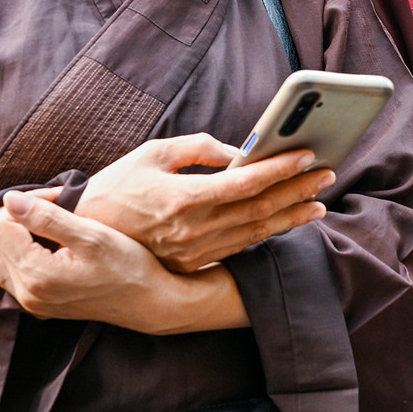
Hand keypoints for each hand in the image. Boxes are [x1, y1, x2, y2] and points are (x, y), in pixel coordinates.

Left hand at [0, 189, 247, 333]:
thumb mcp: (92, 235)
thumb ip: (47, 218)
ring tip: (41, 221)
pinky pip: (10, 275)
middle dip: (5, 219)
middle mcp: (26, 294)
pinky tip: (44, 241)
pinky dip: (17, 252)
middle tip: (38, 206)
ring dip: (9, 236)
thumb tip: (10, 200)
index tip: (54, 197)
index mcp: (36, 275)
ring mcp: (31, 303)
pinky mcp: (39, 305)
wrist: (151, 303)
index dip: (23, 203)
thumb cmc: (129, 266)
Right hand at [73, 135, 332, 273]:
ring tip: (318, 201)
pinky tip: (287, 223)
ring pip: (255, 234)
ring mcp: (195, 252)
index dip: (278, 169)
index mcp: (182, 198)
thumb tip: (237, 151)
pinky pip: (240, 249)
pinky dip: (268, 235)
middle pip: (258, 210)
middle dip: (297, 191)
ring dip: (290, 218)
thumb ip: (197, 148)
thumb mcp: (152, 153)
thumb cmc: (118, 186)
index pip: (243, 183)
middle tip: (327, 174)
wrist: (86, 233)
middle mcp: (192, 230)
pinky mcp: (193, 263)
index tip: (306, 154)